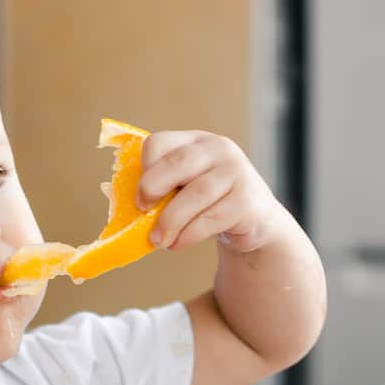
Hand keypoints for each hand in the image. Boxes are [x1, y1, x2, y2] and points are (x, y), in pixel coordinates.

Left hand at [137, 130, 280, 252]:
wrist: (254, 220)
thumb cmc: (209, 202)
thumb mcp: (186, 186)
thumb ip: (163, 188)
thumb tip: (129, 209)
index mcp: (195, 141)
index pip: (160, 142)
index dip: (144, 168)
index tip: (139, 197)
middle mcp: (218, 149)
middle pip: (178, 162)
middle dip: (153, 188)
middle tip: (141, 212)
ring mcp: (236, 172)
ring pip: (196, 194)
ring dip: (170, 220)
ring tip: (158, 240)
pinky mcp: (246, 200)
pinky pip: (212, 218)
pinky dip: (189, 234)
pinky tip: (177, 244)